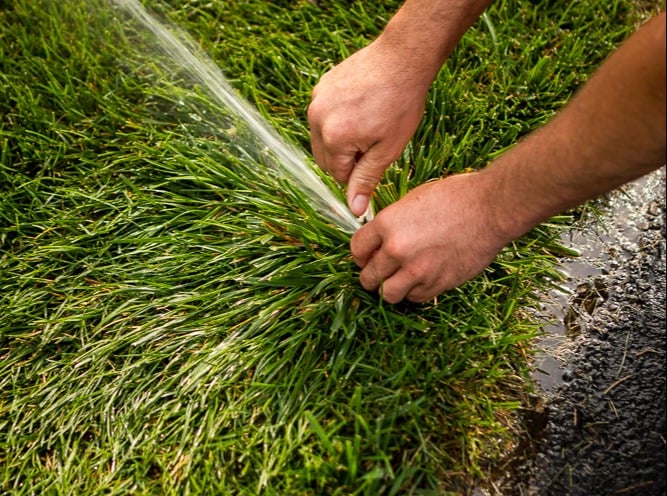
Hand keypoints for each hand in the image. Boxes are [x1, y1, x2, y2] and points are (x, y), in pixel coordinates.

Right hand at [308, 39, 430, 215]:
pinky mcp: (320, 86)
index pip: (338, 174)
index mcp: (333, 138)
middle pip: (325, 158)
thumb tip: (354, 210)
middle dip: (346, 158)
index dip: (359, 171)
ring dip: (340, 140)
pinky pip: (323, 116)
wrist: (402, 58)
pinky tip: (361, 108)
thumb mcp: (388, 149)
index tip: (377, 156)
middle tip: (374, 141)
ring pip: (322, 137)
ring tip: (368, 123)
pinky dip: (337, 120)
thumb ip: (366, 180)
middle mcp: (317, 119)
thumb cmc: (401, 103)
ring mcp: (316, 100)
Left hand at [350, 172, 510, 302]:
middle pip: (368, 276)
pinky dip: (414, 292)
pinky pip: (414, 298)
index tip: (365, 257)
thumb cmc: (456, 197)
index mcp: (387, 224)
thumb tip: (380, 239)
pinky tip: (420, 280)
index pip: (356, 249)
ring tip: (397, 281)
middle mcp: (396, 250)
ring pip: (387, 294)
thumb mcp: (414, 200)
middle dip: (371, 275)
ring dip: (389, 289)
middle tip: (379, 273)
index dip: (360, 255)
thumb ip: (392, 222)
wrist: (490, 210)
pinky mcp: (437, 284)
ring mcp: (416, 270)